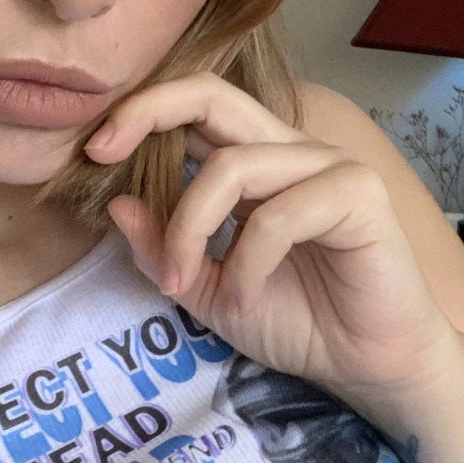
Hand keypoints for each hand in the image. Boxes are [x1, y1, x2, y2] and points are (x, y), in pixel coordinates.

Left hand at [83, 72, 463, 403]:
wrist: (369, 366)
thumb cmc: (299, 323)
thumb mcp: (208, 291)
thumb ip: (164, 250)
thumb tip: (116, 203)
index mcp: (256, 164)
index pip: (196, 108)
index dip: (143, 112)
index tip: (93, 150)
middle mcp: (290, 152)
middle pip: (213, 95)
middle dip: (149, 112)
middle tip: (102, 153)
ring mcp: (328, 167)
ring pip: (234, 164)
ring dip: (190, 228)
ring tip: (184, 284)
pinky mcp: (359, 195)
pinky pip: (280, 213)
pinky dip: (247, 260)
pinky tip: (244, 297)